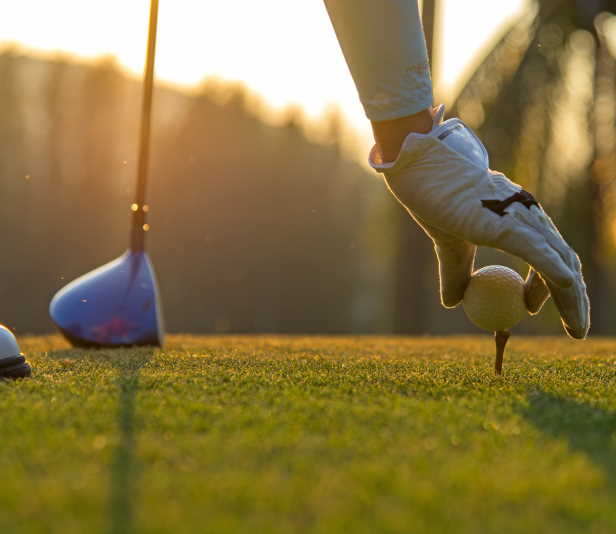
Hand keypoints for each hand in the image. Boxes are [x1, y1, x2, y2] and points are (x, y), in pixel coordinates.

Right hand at [371, 106, 589, 337]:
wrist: (423, 171)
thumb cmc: (435, 200)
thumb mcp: (449, 245)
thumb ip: (455, 273)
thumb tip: (453, 303)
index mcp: (518, 219)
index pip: (549, 257)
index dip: (547, 288)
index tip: (528, 308)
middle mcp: (530, 217)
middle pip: (565, 263)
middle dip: (574, 300)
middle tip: (575, 330)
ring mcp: (523, 219)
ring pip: (561, 265)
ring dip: (572, 300)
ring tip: (576, 330)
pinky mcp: (510, 224)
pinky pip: (541, 256)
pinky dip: (556, 277)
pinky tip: (567, 295)